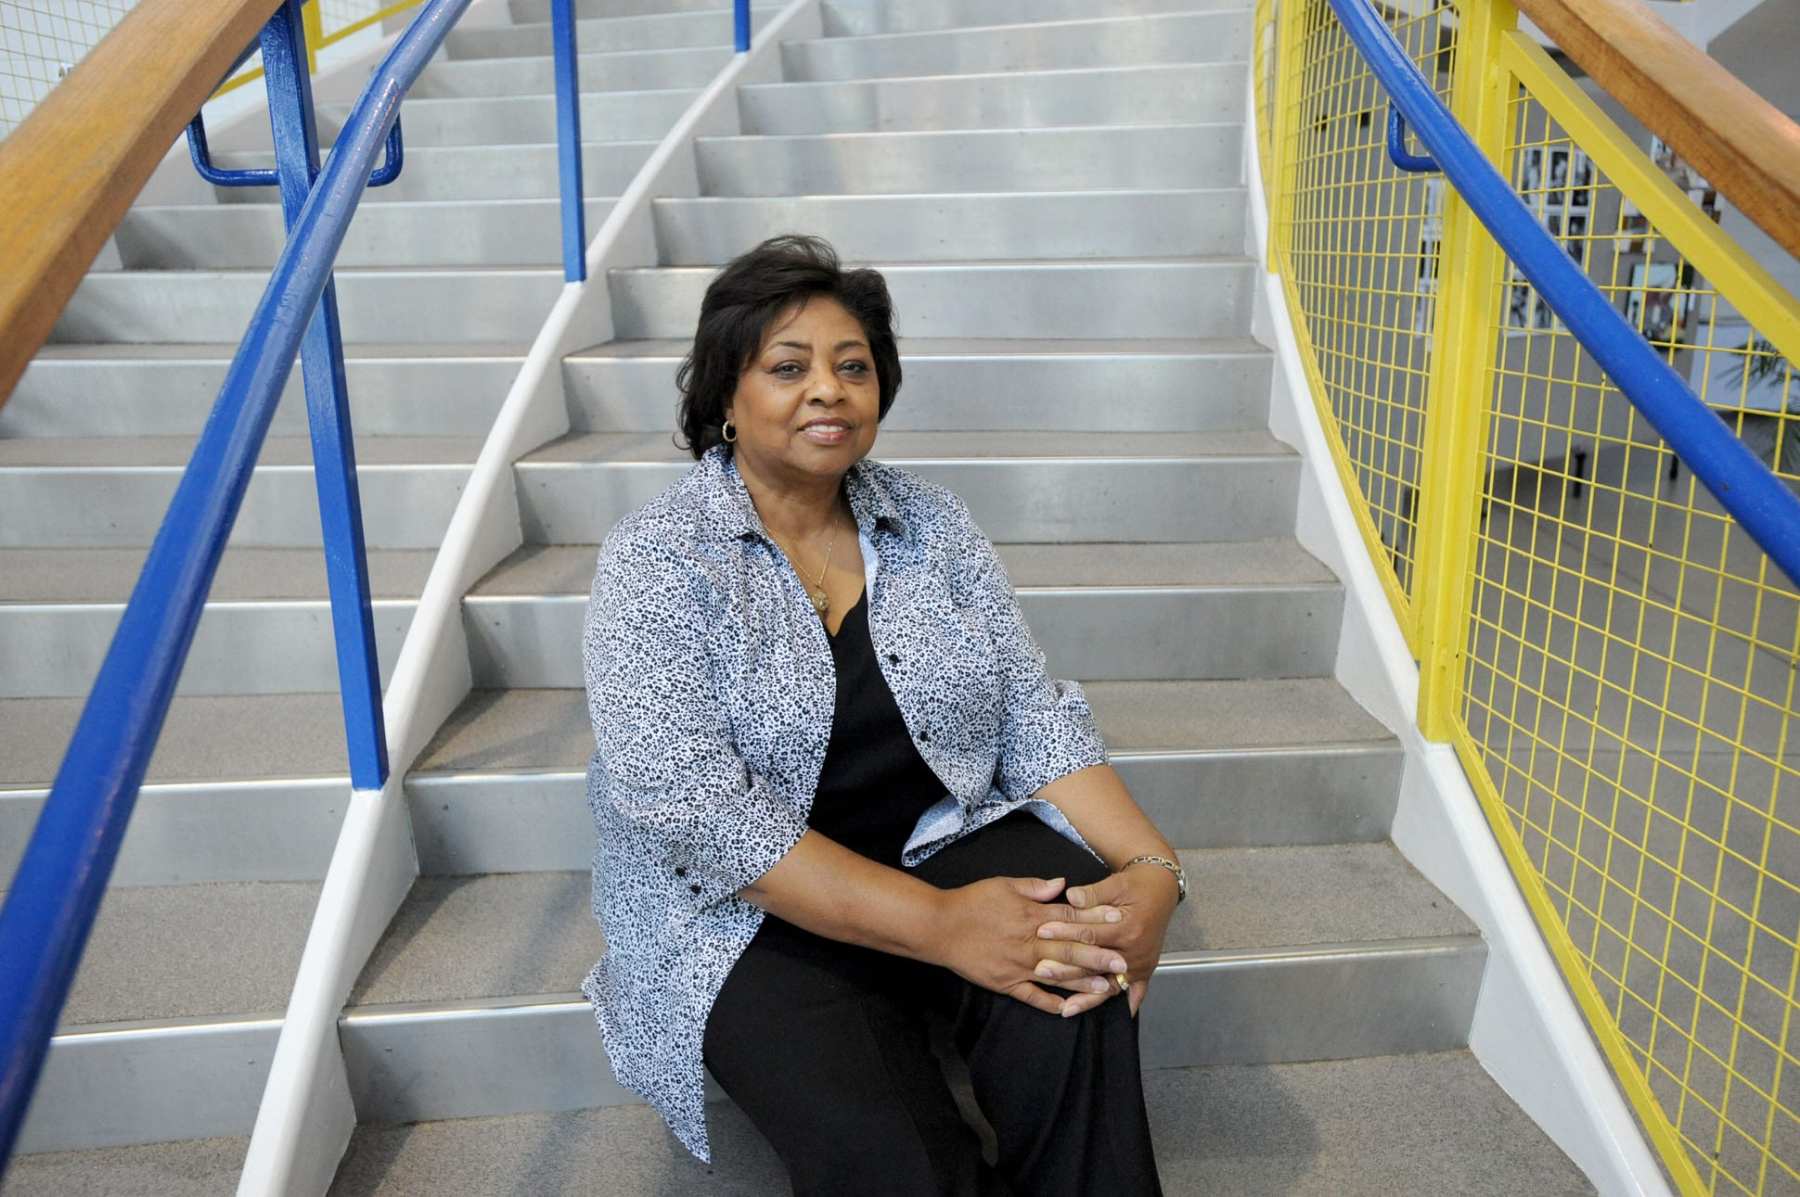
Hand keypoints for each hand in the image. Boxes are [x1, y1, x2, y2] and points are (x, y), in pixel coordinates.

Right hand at [930, 876, 1132, 1017]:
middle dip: (1098, 958)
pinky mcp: (1005, 983)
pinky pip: (1032, 997)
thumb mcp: (1004, 884)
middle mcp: (1030, 943)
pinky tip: (1067, 1010)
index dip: (1096, 921)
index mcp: (1031, 916)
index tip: (1118, 923)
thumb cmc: (972, 901)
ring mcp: (1019, 966)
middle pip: (1070, 951)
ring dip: (1082, 983)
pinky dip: (1049, 1004)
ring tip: (1106, 989)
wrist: (940, 927)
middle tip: (1123, 963)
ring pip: (1057, 977)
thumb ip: (1035, 887)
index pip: (1070, 919)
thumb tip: (1063, 884)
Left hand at [1035, 863, 1179, 1017]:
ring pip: (1111, 985)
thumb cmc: (1136, 885)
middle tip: (1041, 971)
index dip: (1064, 933)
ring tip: (1066, 1008)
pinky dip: (1126, 1004)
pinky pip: (1135, 991)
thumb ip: (1093, 893)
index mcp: (1127, 928)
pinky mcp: (1146, 968)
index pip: (1090, 934)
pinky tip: (1115, 1016)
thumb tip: (1071, 896)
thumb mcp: (1115, 884)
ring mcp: (1141, 963)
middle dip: (1067, 969)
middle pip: (1096, 965)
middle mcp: (1135, 950)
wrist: (1161, 888)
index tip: (1041, 932)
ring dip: (1088, 997)